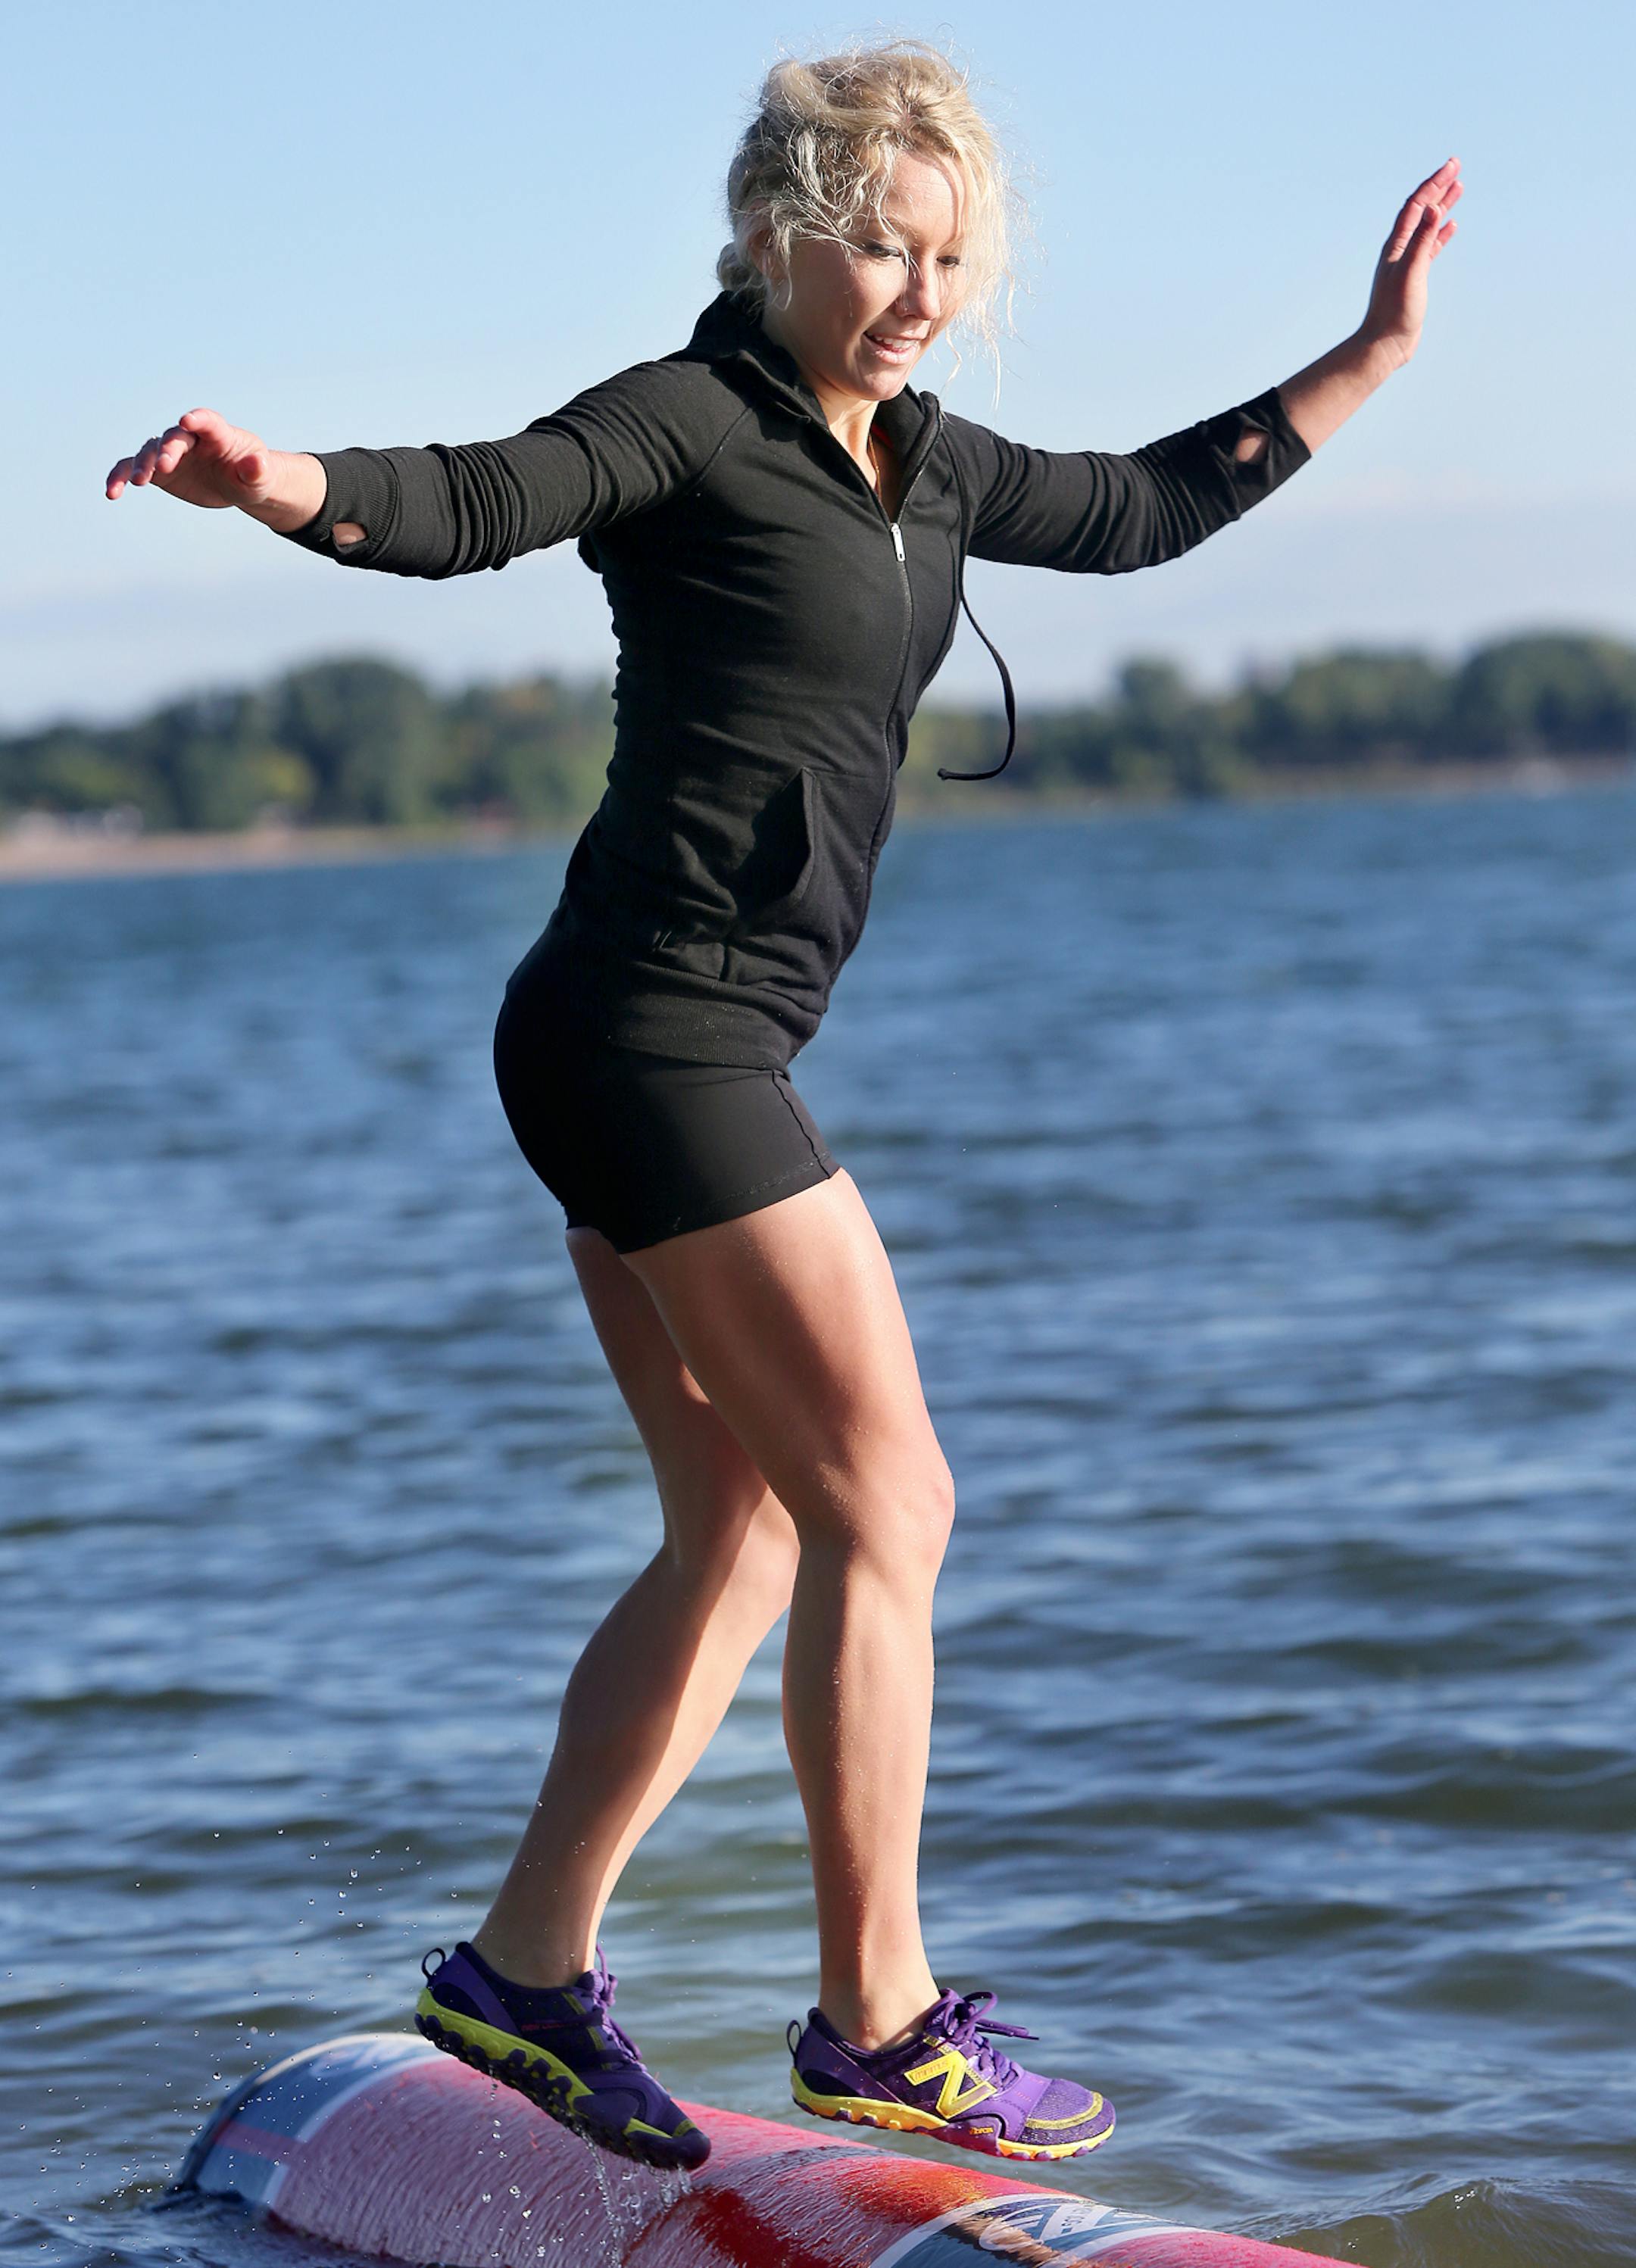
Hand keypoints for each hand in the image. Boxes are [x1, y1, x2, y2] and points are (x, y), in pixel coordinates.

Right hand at [105, 407, 277, 508]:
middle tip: (164, 468)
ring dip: (142, 464)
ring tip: (138, 482)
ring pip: (150, 451)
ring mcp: (171, 453)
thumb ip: (257, 471)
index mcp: (218, 434)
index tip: (186, 421)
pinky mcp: (159, 470)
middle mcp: (190, 439)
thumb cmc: (253, 476)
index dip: (197, 420)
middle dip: (168, 450)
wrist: (240, 484)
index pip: (207, 421)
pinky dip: (120, 477)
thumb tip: (257, 464)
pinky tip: (112, 493)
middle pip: (174, 438)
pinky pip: (133, 468)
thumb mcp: (261, 478)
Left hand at [1359, 158, 1461, 367]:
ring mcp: (1407, 262)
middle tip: (1456, 167)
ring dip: (1442, 206)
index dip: (1434, 183)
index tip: (1452, 166)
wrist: (1385, 345)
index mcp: (1396, 245)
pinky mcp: (1415, 277)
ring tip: (1459, 188)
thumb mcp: (1412, 272)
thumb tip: (1432, 208)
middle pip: (1421, 210)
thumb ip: (1422, 240)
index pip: (1416, 205)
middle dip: (1438, 187)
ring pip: (1427, 226)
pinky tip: (1452, 226)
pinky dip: (1441, 233)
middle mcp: (1400, 249)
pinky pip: (1430, 247)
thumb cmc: (1395, 312)